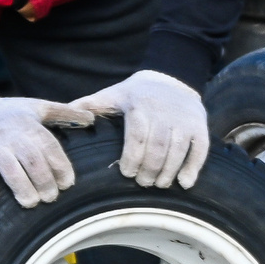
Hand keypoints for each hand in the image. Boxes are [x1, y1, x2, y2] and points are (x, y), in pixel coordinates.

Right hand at [0, 95, 93, 208]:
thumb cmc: (9, 114)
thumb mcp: (37, 107)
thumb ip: (64, 112)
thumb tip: (91, 118)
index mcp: (29, 125)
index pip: (50, 148)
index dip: (61, 168)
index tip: (67, 184)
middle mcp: (11, 136)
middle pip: (34, 162)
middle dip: (45, 183)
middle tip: (50, 197)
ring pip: (11, 172)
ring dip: (24, 191)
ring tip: (31, 202)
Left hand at [69, 70, 209, 189]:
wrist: (173, 78)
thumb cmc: (137, 93)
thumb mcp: (113, 94)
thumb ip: (90, 105)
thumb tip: (64, 117)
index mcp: (140, 106)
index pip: (137, 136)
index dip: (132, 158)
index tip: (126, 173)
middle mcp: (164, 112)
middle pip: (158, 147)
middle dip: (150, 169)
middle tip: (142, 183)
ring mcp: (185, 120)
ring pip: (178, 150)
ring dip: (168, 172)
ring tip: (159, 184)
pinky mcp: (200, 126)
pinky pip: (199, 150)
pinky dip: (192, 168)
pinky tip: (184, 183)